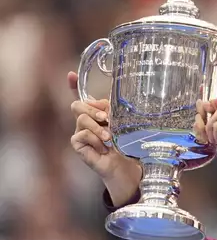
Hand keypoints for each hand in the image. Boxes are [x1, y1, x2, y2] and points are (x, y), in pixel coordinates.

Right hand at [68, 72, 140, 203]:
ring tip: (108, 138)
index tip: (70, 74)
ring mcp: (79, 132)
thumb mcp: (121, 124)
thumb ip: (111, 112)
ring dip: (98, 127)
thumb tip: (104, 105)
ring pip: (81, 119)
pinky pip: (81, 135)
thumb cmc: (124, 144)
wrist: (124, 165)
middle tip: (106, 118)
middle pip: (77, 105)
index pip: (80, 97)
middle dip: (92, 109)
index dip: (73, 85)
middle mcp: (84, 121)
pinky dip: (95, 140)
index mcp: (95, 113)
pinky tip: (103, 148)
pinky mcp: (77, 144)